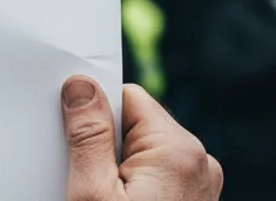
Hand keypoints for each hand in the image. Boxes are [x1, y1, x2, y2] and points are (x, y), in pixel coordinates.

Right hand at [62, 75, 221, 200]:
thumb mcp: (93, 191)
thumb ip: (88, 135)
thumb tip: (81, 85)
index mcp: (178, 149)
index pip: (127, 97)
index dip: (94, 114)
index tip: (74, 138)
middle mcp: (199, 161)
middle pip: (133, 124)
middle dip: (104, 146)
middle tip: (89, 183)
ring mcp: (200, 182)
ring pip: (141, 150)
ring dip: (116, 168)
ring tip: (105, 199)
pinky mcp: (193, 198)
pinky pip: (154, 172)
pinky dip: (132, 184)